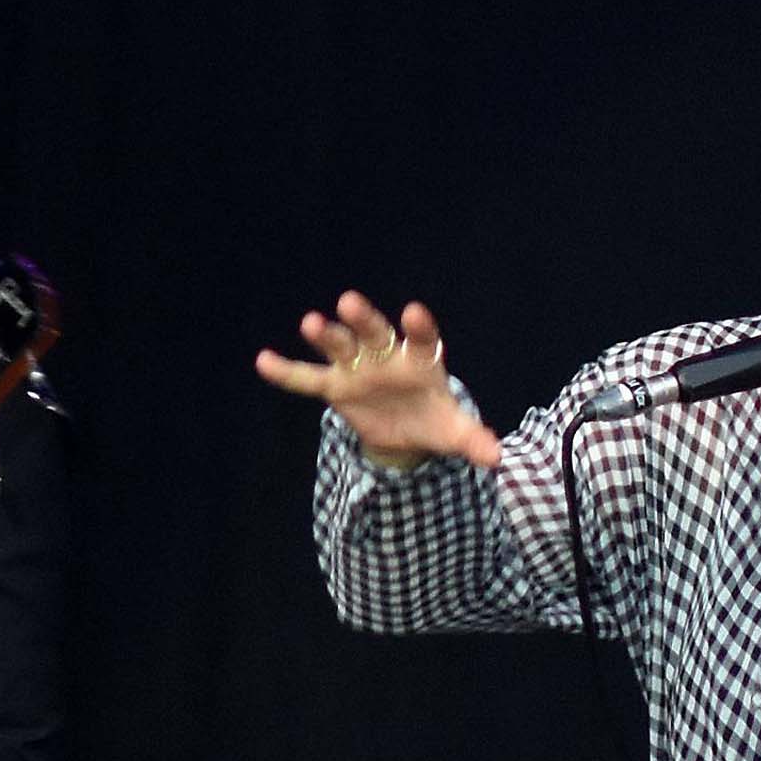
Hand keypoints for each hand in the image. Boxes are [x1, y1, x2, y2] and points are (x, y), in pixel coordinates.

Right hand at [254, 293, 503, 468]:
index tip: (414, 313)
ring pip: (340, 347)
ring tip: (311, 323)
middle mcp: (386, 356)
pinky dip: (287, 372)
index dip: (418, 327)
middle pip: (374, 333)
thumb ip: (472, 440)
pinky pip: (308, 379)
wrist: (405, 428)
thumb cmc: (432, 418)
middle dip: (363, 319)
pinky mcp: (335, 386)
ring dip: (326, 335)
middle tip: (349, 302)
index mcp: (419, 360)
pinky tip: (263, 361)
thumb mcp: (453, 431)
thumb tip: (496, 459)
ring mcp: (357, 369)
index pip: (421, 339)